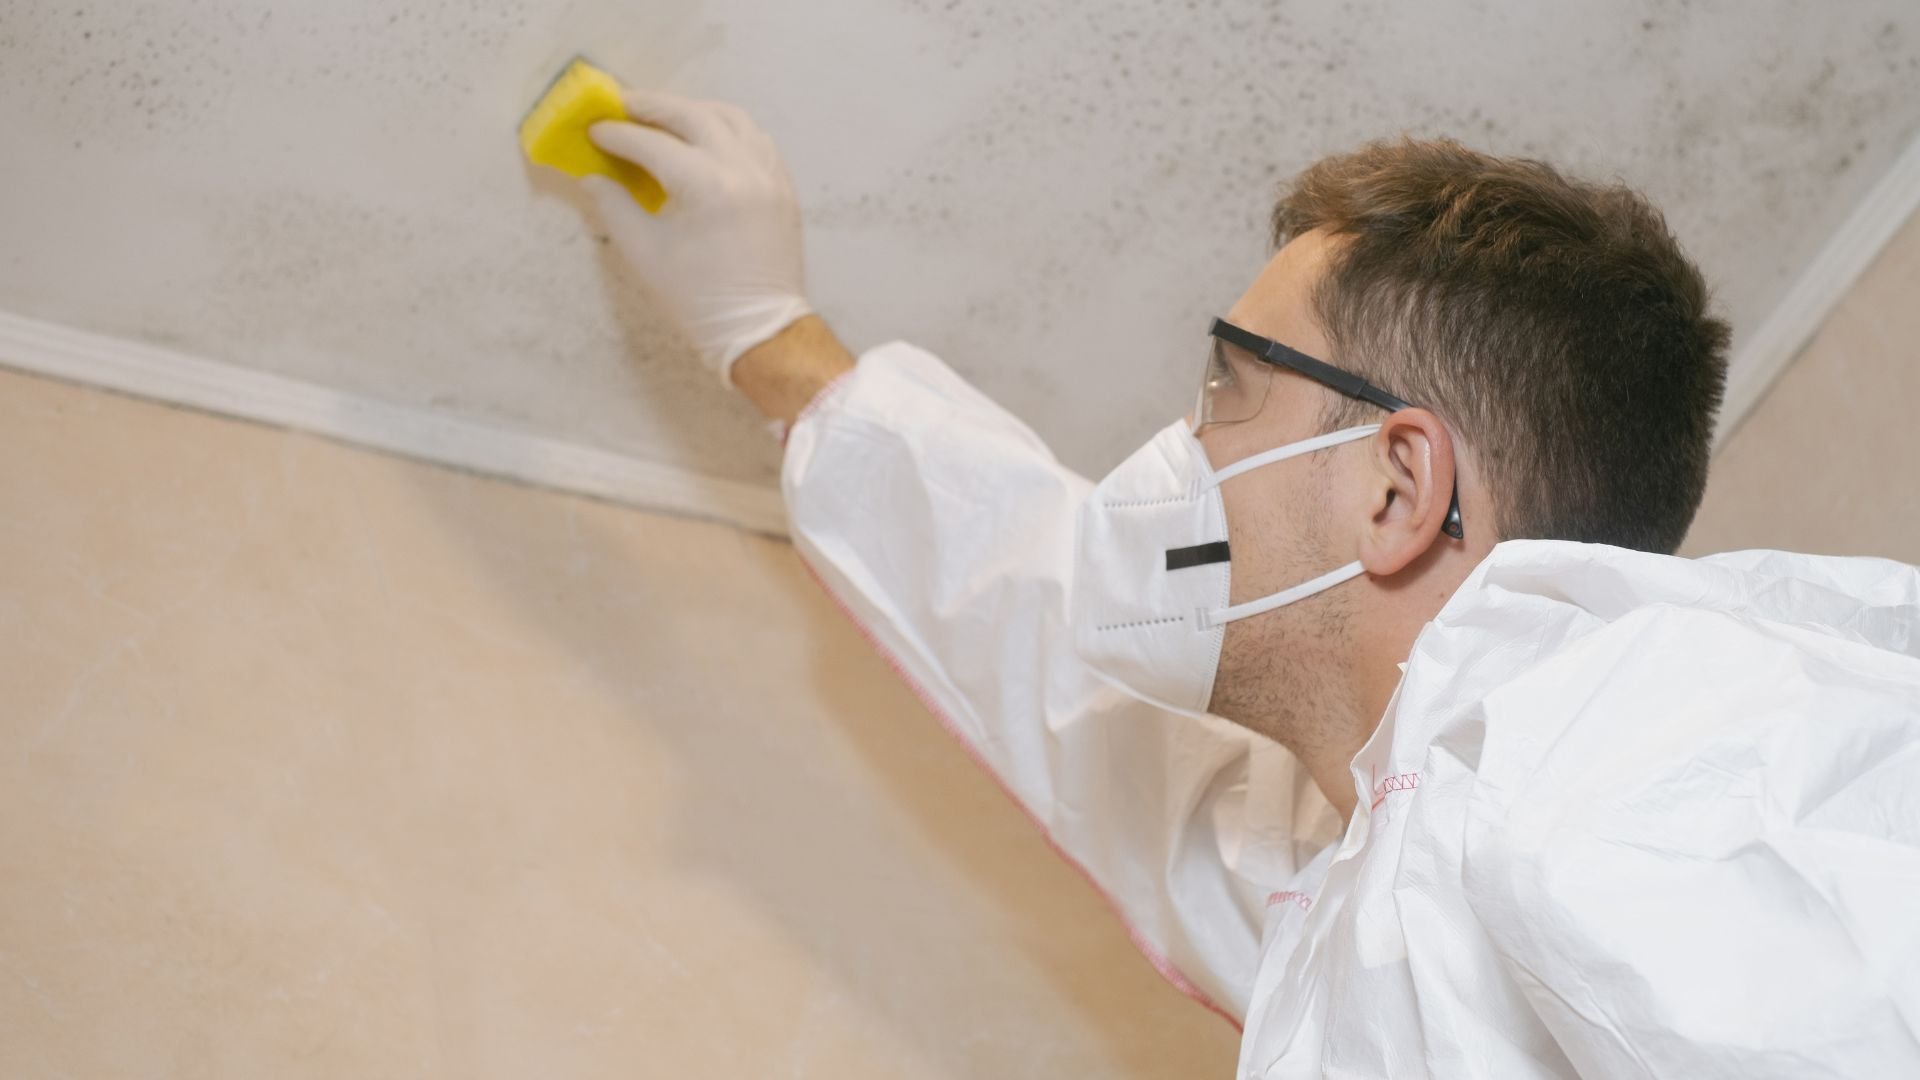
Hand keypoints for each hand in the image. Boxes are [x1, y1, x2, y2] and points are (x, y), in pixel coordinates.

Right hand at [584, 91, 813, 386]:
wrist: (760, 331)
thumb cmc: (698, 300)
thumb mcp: (645, 254)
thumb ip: (614, 207)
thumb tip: (592, 177)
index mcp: (707, 186)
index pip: (653, 144)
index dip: (618, 134)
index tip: (594, 129)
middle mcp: (743, 169)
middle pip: (693, 116)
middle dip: (653, 106)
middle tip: (622, 105)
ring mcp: (770, 175)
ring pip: (731, 119)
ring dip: (694, 111)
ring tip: (664, 117)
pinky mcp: (784, 187)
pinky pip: (757, 139)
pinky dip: (729, 130)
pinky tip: (708, 138)